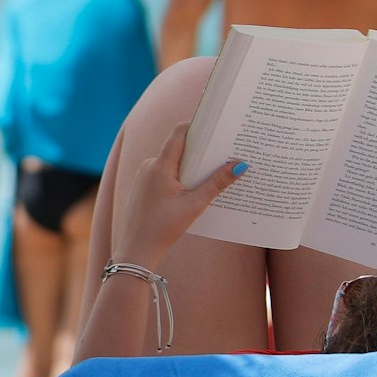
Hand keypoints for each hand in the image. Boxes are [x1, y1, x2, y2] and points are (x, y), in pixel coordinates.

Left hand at [111, 123, 246, 267]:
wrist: (136, 251)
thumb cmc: (163, 229)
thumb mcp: (194, 205)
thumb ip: (216, 183)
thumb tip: (240, 165)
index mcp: (159, 165)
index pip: (179, 133)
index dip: (198, 126)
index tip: (217, 125)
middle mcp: (149, 166)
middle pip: (179, 147)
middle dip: (201, 149)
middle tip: (225, 149)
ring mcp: (144, 176)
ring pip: (173, 161)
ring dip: (192, 165)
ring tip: (214, 169)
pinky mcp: (144, 187)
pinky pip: (165, 173)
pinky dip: (181, 176)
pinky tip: (196, 186)